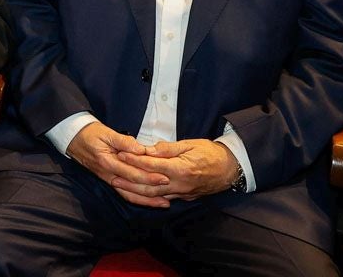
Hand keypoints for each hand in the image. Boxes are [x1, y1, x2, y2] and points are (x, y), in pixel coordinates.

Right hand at [66, 122, 168, 207]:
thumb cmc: (90, 133)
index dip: (149, 176)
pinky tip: (149, 200)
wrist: (73, 137)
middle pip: (132, 187)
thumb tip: (140, 150)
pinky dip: (137, 199)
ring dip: (147, 200)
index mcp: (107, 162)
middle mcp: (108, 175)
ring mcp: (108, 179)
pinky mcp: (109, 180)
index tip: (165, 177)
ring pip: (129, 195)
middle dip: (152, 190)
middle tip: (170, 190)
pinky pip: (124, 193)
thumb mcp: (106, 133)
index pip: (131, 173)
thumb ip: (123, 142)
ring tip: (164, 203)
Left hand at [115, 138, 239, 201]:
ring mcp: (182, 193)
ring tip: (119, 186)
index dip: (135, 160)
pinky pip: (163, 199)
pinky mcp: (184, 197)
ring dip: (135, 191)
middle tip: (112, 176)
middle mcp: (180, 184)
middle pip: (149, 185)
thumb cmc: (210, 153)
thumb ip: (167, 149)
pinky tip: (137, 194)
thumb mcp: (190, 144)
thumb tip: (148, 149)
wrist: (230, 169)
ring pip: (154, 195)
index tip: (120, 154)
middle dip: (129, 181)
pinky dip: (149, 198)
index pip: (152, 165)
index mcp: (181, 169)